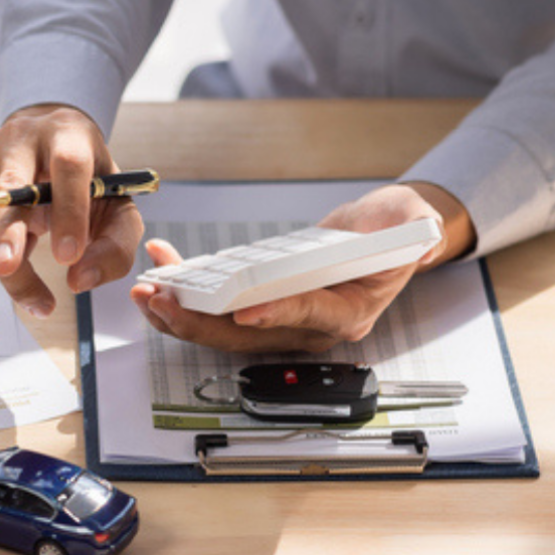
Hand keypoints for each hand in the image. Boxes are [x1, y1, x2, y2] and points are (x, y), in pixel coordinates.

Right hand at [0, 105, 143, 317]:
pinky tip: (13, 239)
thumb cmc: (85, 182)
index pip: (68, 166)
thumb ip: (114, 246)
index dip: (70, 211)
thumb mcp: (115, 207)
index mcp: (67, 133)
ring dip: (14, 268)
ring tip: (32, 263)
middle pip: (9, 186)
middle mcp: (18, 137)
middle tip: (6, 268)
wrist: (44, 145)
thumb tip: (80, 279)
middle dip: (8, 231)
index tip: (69, 255)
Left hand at [129, 182, 475, 352]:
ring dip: (180, 313)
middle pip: (248, 335)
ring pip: (223, 329)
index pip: (309, 316)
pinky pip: (217, 308)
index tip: (243, 312)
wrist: (378, 238)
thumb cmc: (392, 230)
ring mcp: (281, 321)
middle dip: (200, 322)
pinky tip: (163, 269)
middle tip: (163, 302)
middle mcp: (309, 326)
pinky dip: (187, 290)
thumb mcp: (408, 219)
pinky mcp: (260, 306)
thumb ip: (406, 225)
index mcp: (348, 311)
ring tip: (146, 291)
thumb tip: (405, 229)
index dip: (276, 315)